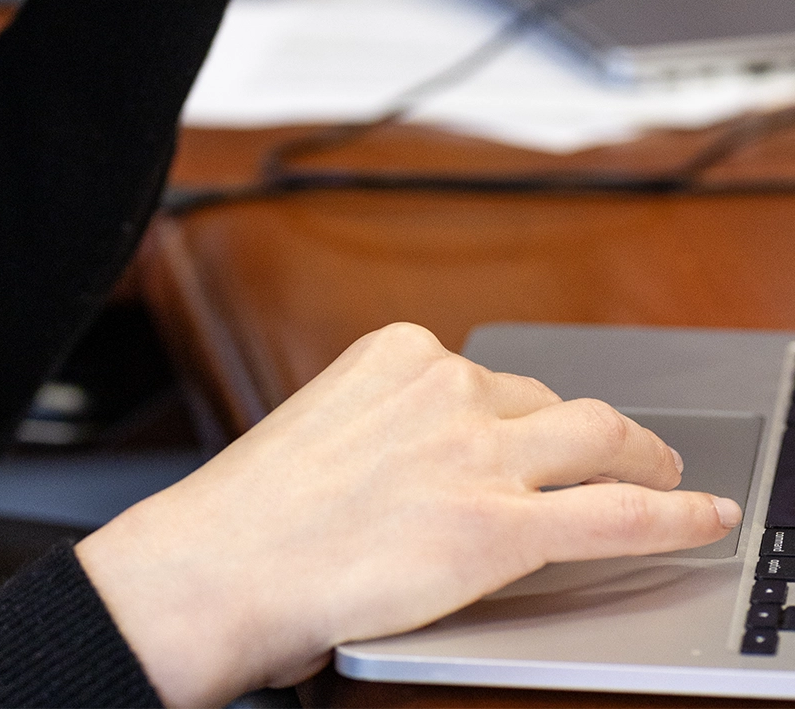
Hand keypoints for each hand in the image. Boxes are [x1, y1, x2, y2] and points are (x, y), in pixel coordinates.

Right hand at [75, 322, 740, 708]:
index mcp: (398, 352)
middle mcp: (447, 386)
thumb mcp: (327, 427)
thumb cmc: (252, 519)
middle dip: (591, 433)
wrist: (216, 567)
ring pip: (600, 440)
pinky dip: (674, 515)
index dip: (529, 413)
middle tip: (625, 456)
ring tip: (668, 479)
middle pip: (552, 401)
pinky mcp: (498, 528)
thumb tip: (435, 466)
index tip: (547, 429)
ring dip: (643, 458)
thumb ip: (390, 426)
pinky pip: (615, 516)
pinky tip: (705, 519)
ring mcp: (478, 453)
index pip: (494, 373)